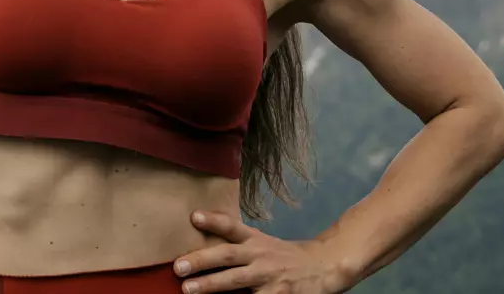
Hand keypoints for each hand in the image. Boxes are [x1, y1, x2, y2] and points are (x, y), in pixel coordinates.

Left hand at [172, 210, 351, 293]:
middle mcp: (260, 255)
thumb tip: (204, 252)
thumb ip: (239, 246)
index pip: (232, 227)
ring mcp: (269, 276)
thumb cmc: (286, 258)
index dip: (214, 220)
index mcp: (255, 241)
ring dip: (211, 284)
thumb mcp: (264, 245)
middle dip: (201, 259)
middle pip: (227, 254)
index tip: (194, 216)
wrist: (325, 267)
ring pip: (236, 280)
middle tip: (178, 266)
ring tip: (188, 289)